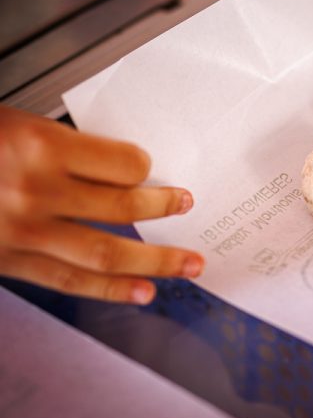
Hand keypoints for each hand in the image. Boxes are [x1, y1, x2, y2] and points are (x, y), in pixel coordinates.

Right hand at [0, 105, 203, 303]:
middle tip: (186, 204)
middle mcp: (35, 191)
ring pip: (106, 251)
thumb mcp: (13, 125)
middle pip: (122, 206)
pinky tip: (142, 293)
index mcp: (38, 146)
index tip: (151, 168)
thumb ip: (64, 146)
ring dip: (156, 260)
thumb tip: (119, 166)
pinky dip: (111, 289)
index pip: (123, 162)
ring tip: (189, 264)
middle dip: (163, 208)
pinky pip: (70, 280)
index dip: (144, 166)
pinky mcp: (10, 263)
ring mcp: (23, 233)